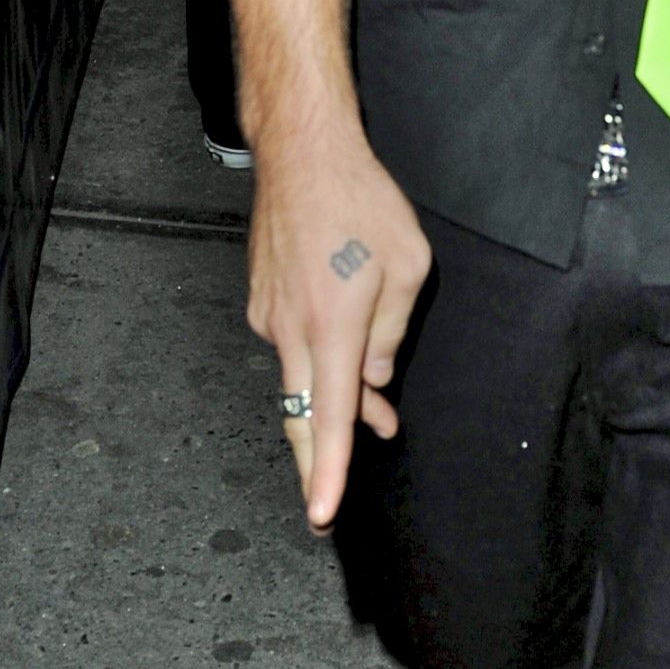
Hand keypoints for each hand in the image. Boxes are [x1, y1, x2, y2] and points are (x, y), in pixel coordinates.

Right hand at [245, 120, 432, 532]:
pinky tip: (347, 356)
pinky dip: (317, 364)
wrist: (302, 155)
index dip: (327, 471)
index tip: (321, 513)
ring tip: (376, 416)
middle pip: (300, 416)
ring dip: (331, 404)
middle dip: (317, 463)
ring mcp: (269, 316)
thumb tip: (372, 379)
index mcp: (330, 327)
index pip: (327, 417)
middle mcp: (289, 331)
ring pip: (300, 380)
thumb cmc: (361, 202)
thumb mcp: (407, 264)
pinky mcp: (262, 300)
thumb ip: (391, 331)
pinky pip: (292, 348)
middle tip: (327, 504)